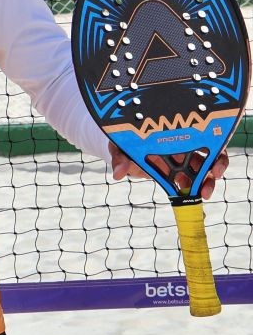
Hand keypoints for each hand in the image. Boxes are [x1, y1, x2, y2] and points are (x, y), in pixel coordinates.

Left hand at [109, 143, 228, 200]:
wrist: (123, 153)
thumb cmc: (124, 143)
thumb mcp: (120, 147)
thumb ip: (120, 157)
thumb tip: (118, 173)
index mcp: (173, 135)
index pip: (202, 135)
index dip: (213, 144)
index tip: (212, 153)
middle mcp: (182, 147)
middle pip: (208, 154)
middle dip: (215, 165)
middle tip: (214, 177)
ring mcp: (181, 163)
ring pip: (204, 171)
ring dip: (208, 182)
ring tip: (204, 194)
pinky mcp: (177, 176)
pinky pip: (192, 184)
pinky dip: (196, 191)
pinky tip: (196, 199)